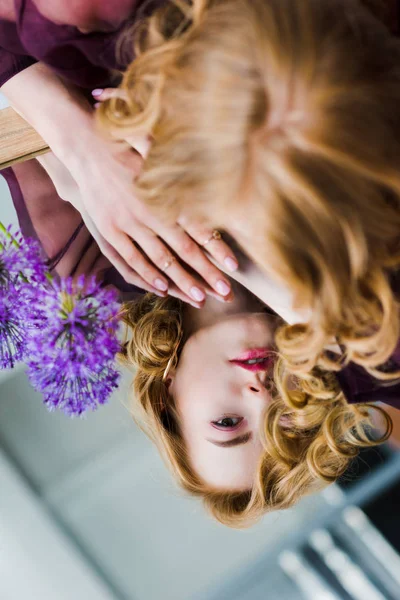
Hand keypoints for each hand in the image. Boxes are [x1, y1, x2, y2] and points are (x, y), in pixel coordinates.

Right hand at [38, 150, 236, 305]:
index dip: (217, 249)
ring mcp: (127, 224)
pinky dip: (147, 275)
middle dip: (206, 273)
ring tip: (200, 299)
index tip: (234, 266)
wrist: (85, 146)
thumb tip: (215, 162)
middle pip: (183, 250)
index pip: (199, 227)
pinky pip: (130, 259)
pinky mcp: (108, 230)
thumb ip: (184, 165)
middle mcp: (148, 212)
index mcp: (165, 193)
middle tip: (226, 293)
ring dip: (181, 281)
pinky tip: (163, 289)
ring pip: (159, 260)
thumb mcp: (162, 150)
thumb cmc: (129, 145)